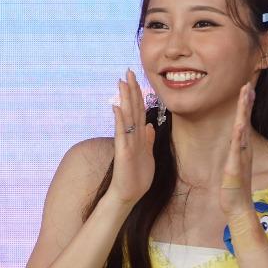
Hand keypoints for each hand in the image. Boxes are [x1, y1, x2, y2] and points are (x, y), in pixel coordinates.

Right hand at [102, 70, 155, 206]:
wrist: (127, 195)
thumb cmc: (137, 178)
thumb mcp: (148, 155)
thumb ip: (148, 140)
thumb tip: (150, 125)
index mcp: (138, 136)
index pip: (138, 111)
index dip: (138, 95)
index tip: (136, 79)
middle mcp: (131, 136)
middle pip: (132, 109)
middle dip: (131, 90)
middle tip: (128, 72)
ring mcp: (126, 143)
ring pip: (126, 117)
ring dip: (125, 99)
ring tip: (122, 83)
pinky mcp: (123, 152)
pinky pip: (122, 133)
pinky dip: (120, 120)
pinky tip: (117, 107)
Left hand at [218, 82, 256, 231]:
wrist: (237, 207)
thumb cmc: (233, 188)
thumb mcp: (230, 165)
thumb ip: (231, 154)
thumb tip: (231, 144)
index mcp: (240, 148)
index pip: (243, 123)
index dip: (244, 106)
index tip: (245, 88)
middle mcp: (243, 150)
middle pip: (246, 122)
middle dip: (246, 103)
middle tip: (248, 84)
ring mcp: (240, 158)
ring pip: (242, 130)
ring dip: (244, 113)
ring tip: (245, 97)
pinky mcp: (235, 168)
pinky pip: (237, 149)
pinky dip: (239, 136)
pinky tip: (239, 124)